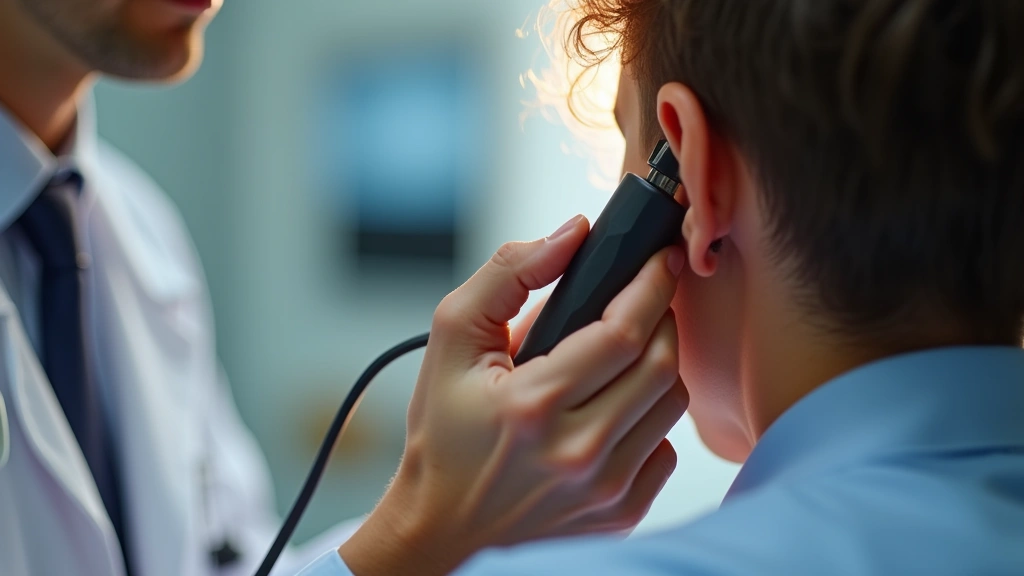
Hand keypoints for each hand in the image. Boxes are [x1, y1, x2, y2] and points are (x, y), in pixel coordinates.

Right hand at [339, 215, 688, 574]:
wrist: (442, 524)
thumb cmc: (445, 430)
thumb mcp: (452, 337)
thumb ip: (508, 273)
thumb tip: (573, 233)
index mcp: (533, 405)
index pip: (623, 332)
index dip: (651, 284)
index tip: (660, 258)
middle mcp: (576, 454)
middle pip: (659, 364)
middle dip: (661, 318)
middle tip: (644, 300)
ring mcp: (604, 490)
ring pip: (670, 404)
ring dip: (656, 365)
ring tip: (621, 355)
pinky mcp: (621, 514)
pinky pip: (665, 448)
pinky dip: (648, 418)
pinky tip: (613, 409)